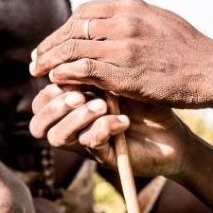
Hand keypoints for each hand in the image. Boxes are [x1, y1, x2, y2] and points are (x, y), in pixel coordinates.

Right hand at [29, 83, 190, 177]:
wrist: (173, 133)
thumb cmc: (147, 103)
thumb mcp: (119, 80)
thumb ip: (93, 71)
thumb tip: (70, 55)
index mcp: (71, 107)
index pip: (41, 101)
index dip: (49, 88)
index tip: (68, 73)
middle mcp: (73, 127)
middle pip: (38, 123)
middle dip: (54, 107)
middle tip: (79, 95)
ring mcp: (87, 143)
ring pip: (57, 137)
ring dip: (76, 118)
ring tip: (101, 105)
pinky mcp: (104, 157)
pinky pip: (90, 144)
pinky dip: (103, 128)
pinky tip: (123, 120)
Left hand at [30, 0, 212, 109]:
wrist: (212, 70)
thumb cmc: (190, 51)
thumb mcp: (160, 21)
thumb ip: (133, 19)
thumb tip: (112, 19)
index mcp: (131, 6)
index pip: (84, 12)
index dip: (64, 28)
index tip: (54, 41)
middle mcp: (124, 21)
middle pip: (73, 28)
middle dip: (50, 44)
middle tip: (36, 59)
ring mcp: (123, 46)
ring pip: (73, 48)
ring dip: (50, 60)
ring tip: (38, 71)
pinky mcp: (125, 72)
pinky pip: (84, 69)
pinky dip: (65, 73)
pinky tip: (56, 79)